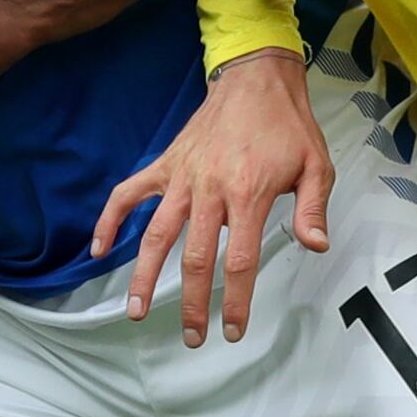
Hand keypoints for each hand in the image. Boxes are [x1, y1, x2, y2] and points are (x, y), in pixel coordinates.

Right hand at [91, 48, 330, 345]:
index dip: (236, 301)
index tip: (233, 330)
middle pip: (194, 258)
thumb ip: (314, 209)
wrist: (255, 79)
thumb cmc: (288, 125)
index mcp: (248, 194)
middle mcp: (210, 190)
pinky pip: (129, 195)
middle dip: (191, 303)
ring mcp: (182, 178)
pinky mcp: (166, 165)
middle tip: (191, 337)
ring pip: (155, 235)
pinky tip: (99, 249)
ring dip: (143, 275)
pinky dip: (110, 220)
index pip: (240, 261)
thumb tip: (315, 246)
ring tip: (135, 310)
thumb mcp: (316, 165)